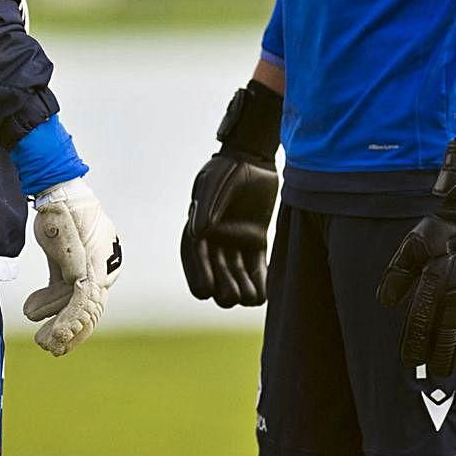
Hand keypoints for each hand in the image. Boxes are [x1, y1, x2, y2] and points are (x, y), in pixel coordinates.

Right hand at [24, 179, 121, 355]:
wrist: (59, 193)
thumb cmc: (59, 217)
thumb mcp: (59, 253)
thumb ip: (59, 278)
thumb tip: (44, 306)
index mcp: (101, 264)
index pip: (87, 300)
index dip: (69, 320)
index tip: (50, 333)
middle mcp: (106, 269)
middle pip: (90, 310)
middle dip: (69, 331)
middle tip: (49, 345)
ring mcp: (99, 268)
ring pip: (86, 311)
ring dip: (64, 331)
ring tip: (45, 343)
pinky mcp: (88, 267)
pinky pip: (79, 303)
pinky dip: (65, 321)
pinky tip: (51, 335)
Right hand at [180, 81, 281, 306]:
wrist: (255, 160)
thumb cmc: (229, 169)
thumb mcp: (215, 183)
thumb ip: (208, 206)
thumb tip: (199, 234)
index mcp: (199, 228)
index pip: (194, 259)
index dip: (197, 276)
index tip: (206, 290)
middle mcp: (215, 240)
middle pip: (216, 276)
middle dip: (222, 290)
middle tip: (233, 295)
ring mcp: (236, 243)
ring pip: (236, 277)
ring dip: (241, 291)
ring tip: (250, 296)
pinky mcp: (255, 242)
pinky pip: (256, 270)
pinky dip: (258, 284)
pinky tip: (262, 294)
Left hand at [377, 129, 455, 375]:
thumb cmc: (440, 232)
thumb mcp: (412, 245)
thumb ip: (397, 273)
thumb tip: (384, 303)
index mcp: (435, 278)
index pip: (422, 321)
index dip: (415, 345)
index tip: (410, 361)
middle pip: (449, 337)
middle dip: (440, 359)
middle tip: (436, 372)